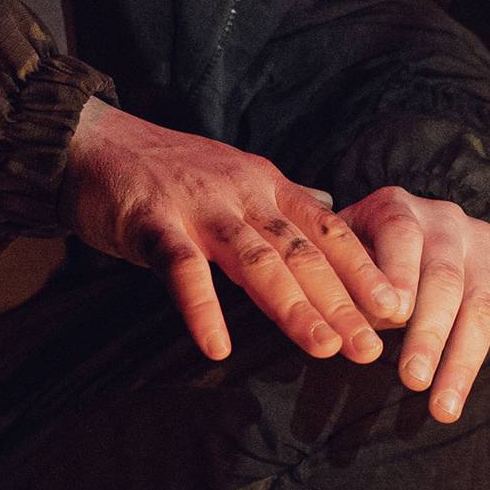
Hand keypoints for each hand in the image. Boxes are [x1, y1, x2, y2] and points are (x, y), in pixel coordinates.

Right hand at [63, 101, 409, 365]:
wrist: (91, 141)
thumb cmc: (165, 171)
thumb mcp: (234, 178)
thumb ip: (280, 202)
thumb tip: (329, 212)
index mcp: (266, 185)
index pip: (328, 230)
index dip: (364, 269)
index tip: (398, 310)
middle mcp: (243, 193)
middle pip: (302, 252)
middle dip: (342, 301)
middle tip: (373, 348)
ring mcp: (199, 206)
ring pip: (256, 259)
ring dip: (293, 306)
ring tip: (323, 347)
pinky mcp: (152, 221)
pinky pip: (181, 269)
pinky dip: (202, 308)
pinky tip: (217, 346)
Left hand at [336, 187, 489, 421]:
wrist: (399, 229)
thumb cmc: (360, 254)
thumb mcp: (342, 258)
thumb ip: (350, 287)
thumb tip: (359, 335)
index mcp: (398, 207)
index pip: (401, 236)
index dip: (399, 274)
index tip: (393, 316)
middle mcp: (446, 220)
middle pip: (444, 278)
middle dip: (429, 334)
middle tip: (413, 380)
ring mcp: (484, 243)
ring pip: (482, 303)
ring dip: (464, 359)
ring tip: (445, 407)